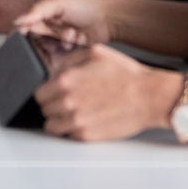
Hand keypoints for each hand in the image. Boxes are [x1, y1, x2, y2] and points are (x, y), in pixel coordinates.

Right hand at [13, 0, 112, 47]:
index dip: (24, 31)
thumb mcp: (58, 3)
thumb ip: (37, 11)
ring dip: (59, 42)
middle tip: (57, 32)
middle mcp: (49, 28)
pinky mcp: (67, 53)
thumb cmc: (85, 7)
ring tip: (71, 34)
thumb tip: (18, 21)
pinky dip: (67, 48)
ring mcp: (58, 41)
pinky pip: (58, 57)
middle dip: (46, 37)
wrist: (108, 20)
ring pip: (48, 48)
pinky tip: (76, 40)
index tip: (26, 33)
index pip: (26, 25)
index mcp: (44, 14)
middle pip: (36, 39)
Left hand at [33, 44, 175, 141]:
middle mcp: (67, 102)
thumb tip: (54, 72)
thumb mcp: (94, 52)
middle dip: (53, 105)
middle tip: (68, 101)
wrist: (148, 96)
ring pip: (52, 127)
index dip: (47, 92)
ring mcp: (76, 121)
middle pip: (44, 110)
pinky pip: (69, 135)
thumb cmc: (126, 74)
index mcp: (66, 80)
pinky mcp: (87, 135)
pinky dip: (74, 130)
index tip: (55, 92)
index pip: (39, 93)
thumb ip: (68, 61)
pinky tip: (87, 119)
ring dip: (60, 120)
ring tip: (75, 113)